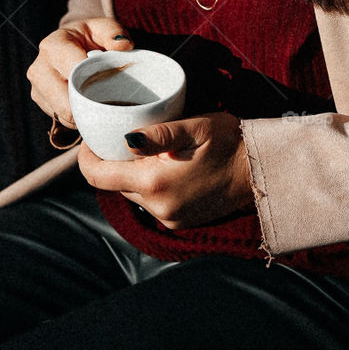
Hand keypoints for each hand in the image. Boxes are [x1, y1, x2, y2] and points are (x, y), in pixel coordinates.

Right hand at [26, 18, 133, 130]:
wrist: (73, 43)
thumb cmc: (90, 36)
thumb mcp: (103, 27)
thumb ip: (114, 32)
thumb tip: (123, 45)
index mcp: (53, 47)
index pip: (72, 74)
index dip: (93, 83)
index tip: (110, 85)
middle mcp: (39, 68)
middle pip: (65, 102)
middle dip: (90, 104)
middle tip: (109, 98)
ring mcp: (37, 88)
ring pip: (64, 115)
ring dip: (85, 112)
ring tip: (99, 100)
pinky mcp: (41, 102)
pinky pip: (62, 119)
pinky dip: (78, 116)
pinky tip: (89, 104)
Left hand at [77, 112, 254, 228]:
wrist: (261, 172)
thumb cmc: (230, 142)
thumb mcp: (195, 127)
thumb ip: (158, 133)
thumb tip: (125, 139)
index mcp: (155, 183)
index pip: (99, 177)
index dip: (86, 158)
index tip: (89, 139)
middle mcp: (157, 207)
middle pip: (114, 185)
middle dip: (111, 162)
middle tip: (119, 136)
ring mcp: (168, 219)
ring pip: (132, 194)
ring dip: (132, 174)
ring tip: (145, 150)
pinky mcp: (178, 222)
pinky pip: (150, 203)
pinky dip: (148, 185)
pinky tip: (163, 166)